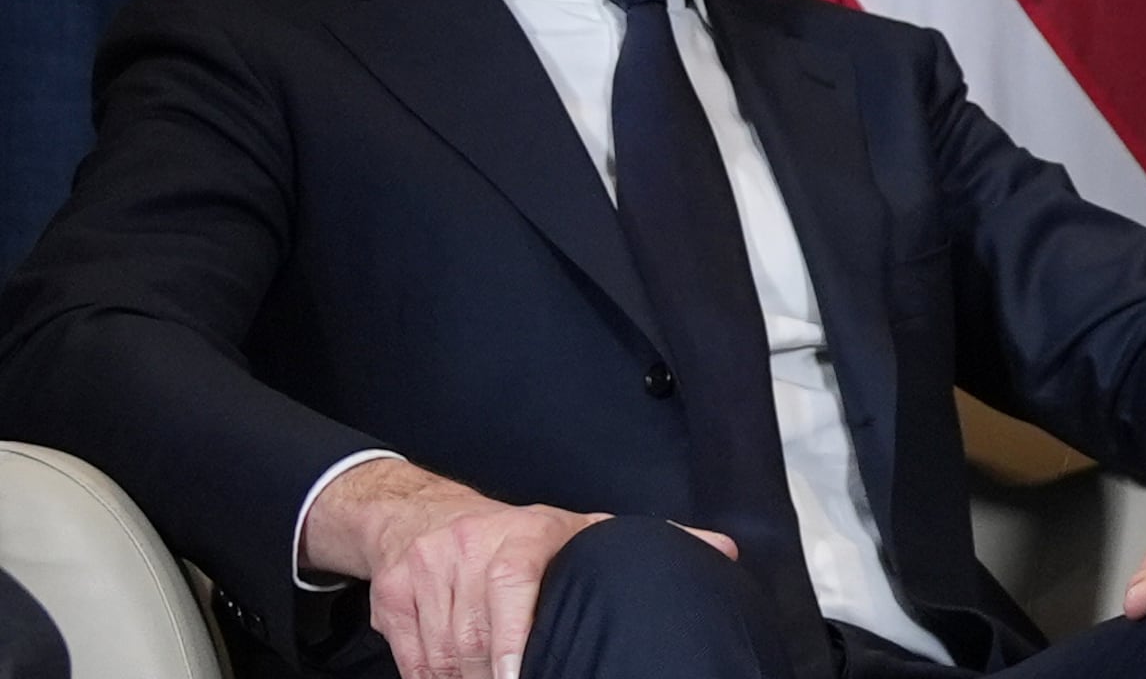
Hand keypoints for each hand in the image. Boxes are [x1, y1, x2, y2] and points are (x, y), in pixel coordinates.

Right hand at [302, 457, 736, 678]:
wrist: (422, 515)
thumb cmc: (521, 534)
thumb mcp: (583, 531)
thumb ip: (655, 541)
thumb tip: (724, 552)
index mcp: (518, 538)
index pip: (509, 585)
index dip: (514, 637)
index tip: (518, 676)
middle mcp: (464, 551)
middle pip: (473, 636)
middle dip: (492, 675)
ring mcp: (421, 578)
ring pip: (438, 656)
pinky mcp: (389, 604)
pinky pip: (410, 662)